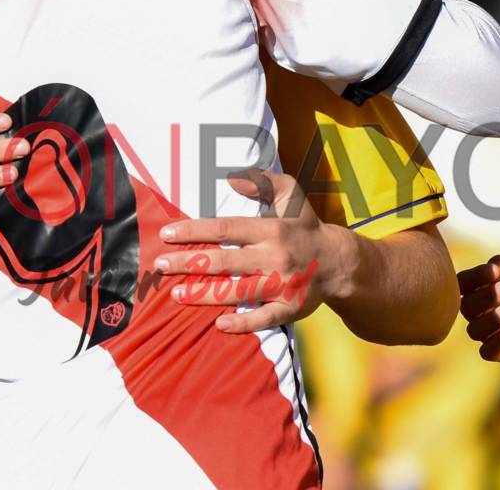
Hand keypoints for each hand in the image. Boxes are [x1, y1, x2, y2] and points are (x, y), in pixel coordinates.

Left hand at [152, 171, 353, 333]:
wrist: (339, 263)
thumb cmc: (306, 227)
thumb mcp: (291, 195)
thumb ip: (264, 181)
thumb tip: (232, 176)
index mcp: (271, 229)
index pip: (224, 229)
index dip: (193, 231)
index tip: (167, 233)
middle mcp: (274, 257)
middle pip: (224, 262)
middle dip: (188, 264)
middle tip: (160, 265)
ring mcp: (282, 285)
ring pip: (237, 292)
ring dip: (205, 294)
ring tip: (177, 295)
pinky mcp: (290, 308)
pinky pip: (264, 318)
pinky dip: (242, 323)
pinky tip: (219, 324)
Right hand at [457, 252, 499, 361]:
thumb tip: (489, 268)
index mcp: (479, 287)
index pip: (462, 283)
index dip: (474, 277)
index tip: (494, 272)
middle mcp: (479, 310)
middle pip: (467, 307)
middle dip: (490, 296)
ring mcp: (489, 331)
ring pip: (474, 330)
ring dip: (494, 318)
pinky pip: (487, 352)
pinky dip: (495, 342)